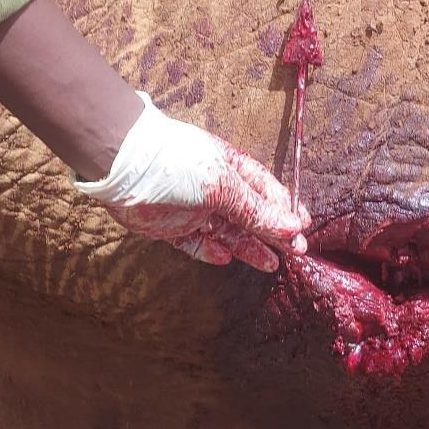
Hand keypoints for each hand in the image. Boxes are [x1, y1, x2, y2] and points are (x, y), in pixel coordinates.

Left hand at [73, 92, 310, 271]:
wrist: (125, 166)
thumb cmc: (181, 165)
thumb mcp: (225, 187)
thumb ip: (257, 211)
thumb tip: (294, 228)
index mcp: (232, 170)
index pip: (266, 192)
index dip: (285, 210)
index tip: (303, 229)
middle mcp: (215, 190)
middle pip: (250, 215)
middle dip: (273, 233)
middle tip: (295, 251)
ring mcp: (193, 209)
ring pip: (228, 232)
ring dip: (248, 247)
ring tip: (269, 263)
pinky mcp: (171, 228)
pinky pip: (196, 244)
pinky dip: (210, 252)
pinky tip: (225, 257)